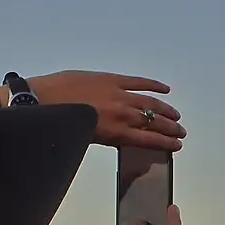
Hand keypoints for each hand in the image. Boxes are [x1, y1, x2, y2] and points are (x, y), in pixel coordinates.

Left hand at [29, 70, 185, 150]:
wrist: (43, 101)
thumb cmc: (60, 124)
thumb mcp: (86, 136)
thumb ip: (106, 135)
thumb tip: (119, 133)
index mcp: (116, 132)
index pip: (148, 139)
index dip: (165, 143)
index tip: (177, 146)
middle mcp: (122, 114)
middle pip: (153, 122)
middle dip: (170, 129)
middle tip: (181, 132)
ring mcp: (118, 94)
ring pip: (150, 103)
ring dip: (166, 110)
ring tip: (176, 116)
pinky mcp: (111, 79)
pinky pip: (138, 81)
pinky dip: (153, 85)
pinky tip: (165, 89)